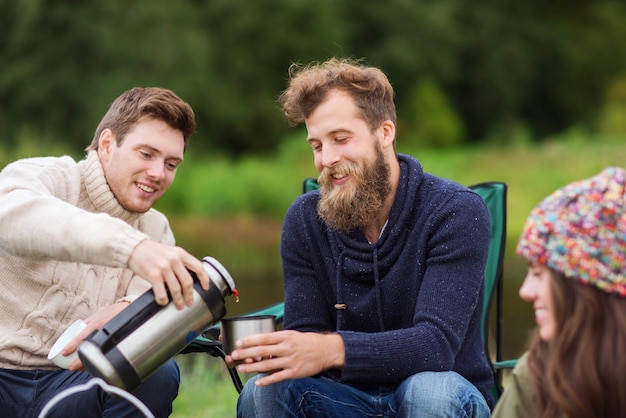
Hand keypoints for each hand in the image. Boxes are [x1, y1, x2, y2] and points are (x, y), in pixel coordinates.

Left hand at [64, 301, 130, 370]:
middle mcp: (103, 330)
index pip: (81, 336)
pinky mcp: (118, 341)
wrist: (133, 310)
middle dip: (80, 360)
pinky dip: (101, 360)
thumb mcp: (100, 313)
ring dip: (89, 362)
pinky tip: (96, 365)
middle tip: (71, 367)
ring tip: (82, 368)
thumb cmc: (115, 311)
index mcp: (97, 323)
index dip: (72, 345)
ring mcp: (111, 337)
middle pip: (89, 348)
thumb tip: (77, 329)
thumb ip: (89, 321)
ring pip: (98, 354)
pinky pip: (108, 353)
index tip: (64, 352)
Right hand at [128, 240, 209, 307]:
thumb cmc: (154, 252)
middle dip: (190, 295)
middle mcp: (174, 259)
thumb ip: (181, 262)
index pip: (198, 267)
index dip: (204, 279)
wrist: (135, 248)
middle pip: (187, 282)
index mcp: (181, 253)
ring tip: (179, 306)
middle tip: (190, 302)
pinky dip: (164, 300)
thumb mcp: (172, 252)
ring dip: (179, 300)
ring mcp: (164, 267)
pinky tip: (164, 302)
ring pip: (176, 289)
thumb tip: (192, 278)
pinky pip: (162, 292)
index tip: (205, 288)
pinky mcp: (153, 274)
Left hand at [228, 330, 344, 385]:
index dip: (250, 340)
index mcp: (285, 336)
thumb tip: (261, 341)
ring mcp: (290, 361)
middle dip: (247, 353)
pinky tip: (258, 382)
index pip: (264, 338)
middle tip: (235, 355)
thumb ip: (278, 339)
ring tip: (242, 368)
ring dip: (253, 367)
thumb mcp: (292, 335)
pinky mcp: (295, 372)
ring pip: (268, 364)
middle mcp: (287, 348)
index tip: (239, 342)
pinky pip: (278, 377)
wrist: (326, 350)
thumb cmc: (307, 341)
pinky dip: (267, 380)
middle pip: (263, 351)